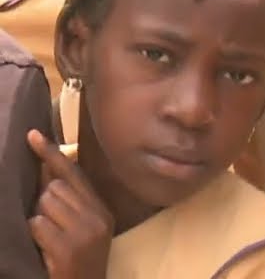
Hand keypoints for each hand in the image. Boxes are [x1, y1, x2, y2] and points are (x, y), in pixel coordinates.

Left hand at [27, 130, 112, 278]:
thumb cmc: (77, 260)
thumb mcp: (81, 228)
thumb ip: (68, 200)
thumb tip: (46, 170)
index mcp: (101, 210)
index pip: (74, 174)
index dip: (51, 154)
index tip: (32, 135)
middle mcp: (97, 216)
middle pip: (54, 188)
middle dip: (43, 202)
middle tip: (52, 226)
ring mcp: (84, 232)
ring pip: (44, 204)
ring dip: (38, 219)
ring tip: (50, 238)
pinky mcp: (68, 247)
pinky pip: (37, 224)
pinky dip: (34, 235)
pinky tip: (46, 248)